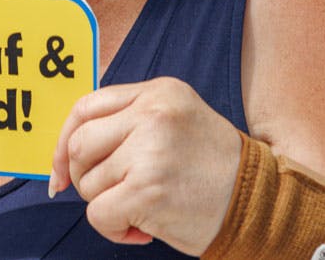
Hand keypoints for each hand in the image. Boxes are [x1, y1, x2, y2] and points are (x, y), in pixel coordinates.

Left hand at [50, 77, 242, 253]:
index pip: (85, 107)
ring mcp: (150, 151)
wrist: (262, 205)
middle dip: (82, 177)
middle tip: (109, 195)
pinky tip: (140, 231)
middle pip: (80, 144)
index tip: (62, 171)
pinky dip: (112, 229)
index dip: (64, 142)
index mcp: (159, 92)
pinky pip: (98, 213)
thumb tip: (67, 153)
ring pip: (88, 182)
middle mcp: (153, 115)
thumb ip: (129, 123)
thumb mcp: (177, 122)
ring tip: (140, 211)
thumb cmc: (213, 170)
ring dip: (106, 205)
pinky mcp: (148, 190)